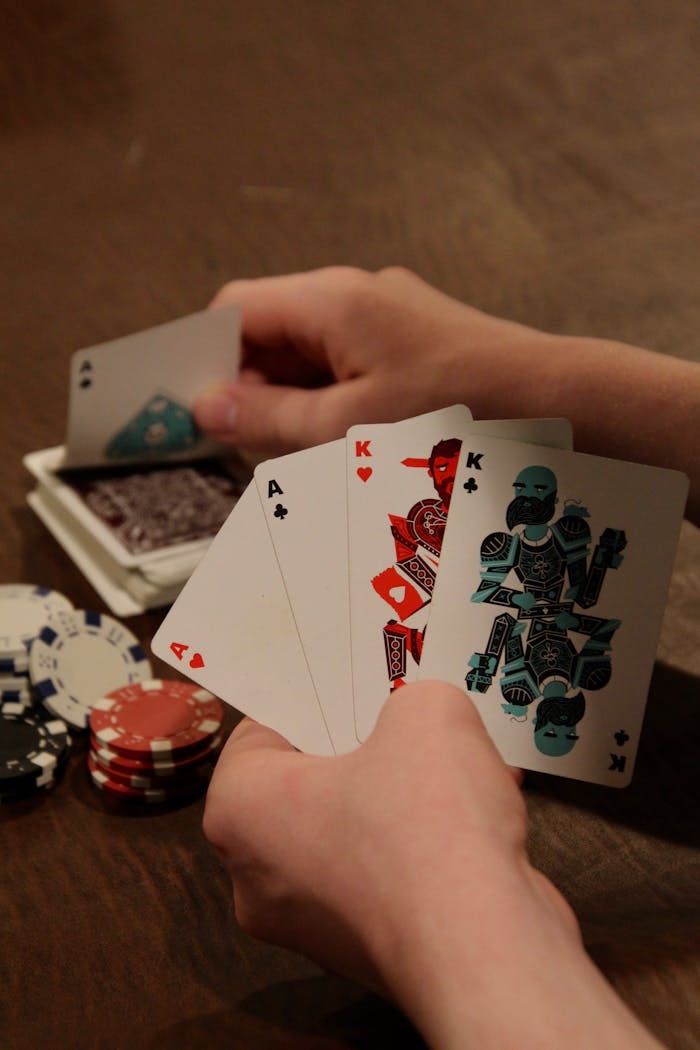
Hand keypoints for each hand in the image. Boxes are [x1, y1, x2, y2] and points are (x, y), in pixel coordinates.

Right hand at [193, 266, 555, 453]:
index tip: (193, 409)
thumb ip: (267, 417)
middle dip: (251, 387)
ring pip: (310, 353)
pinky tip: (343, 442)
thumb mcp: (343, 429)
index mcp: (331, 299)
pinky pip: (349, 363)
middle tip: (246, 445)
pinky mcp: (414, 340)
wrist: (556, 407)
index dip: (207, 358)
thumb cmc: (456, 414)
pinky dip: (331, 398)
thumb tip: (206, 407)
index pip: (235, 310)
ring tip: (300, 453)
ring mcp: (389, 315)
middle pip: (271, 331)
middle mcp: (357, 293)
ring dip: (292, 399)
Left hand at [202, 681, 616, 1047]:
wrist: (483, 947)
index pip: (260, 734)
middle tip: (406, 717)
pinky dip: (427, 846)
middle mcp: (259, 876)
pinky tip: (479, 817)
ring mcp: (311, 924)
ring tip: (459, 764)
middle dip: (365, 749)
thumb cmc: (427, 823)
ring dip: (405, 797)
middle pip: (308, 784)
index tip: (351, 686)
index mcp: (239, 810)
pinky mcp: (367, 953)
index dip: (312, 702)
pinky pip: (390, 877)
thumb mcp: (426, 712)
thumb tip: (423, 722)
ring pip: (354, 831)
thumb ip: (414, 700)